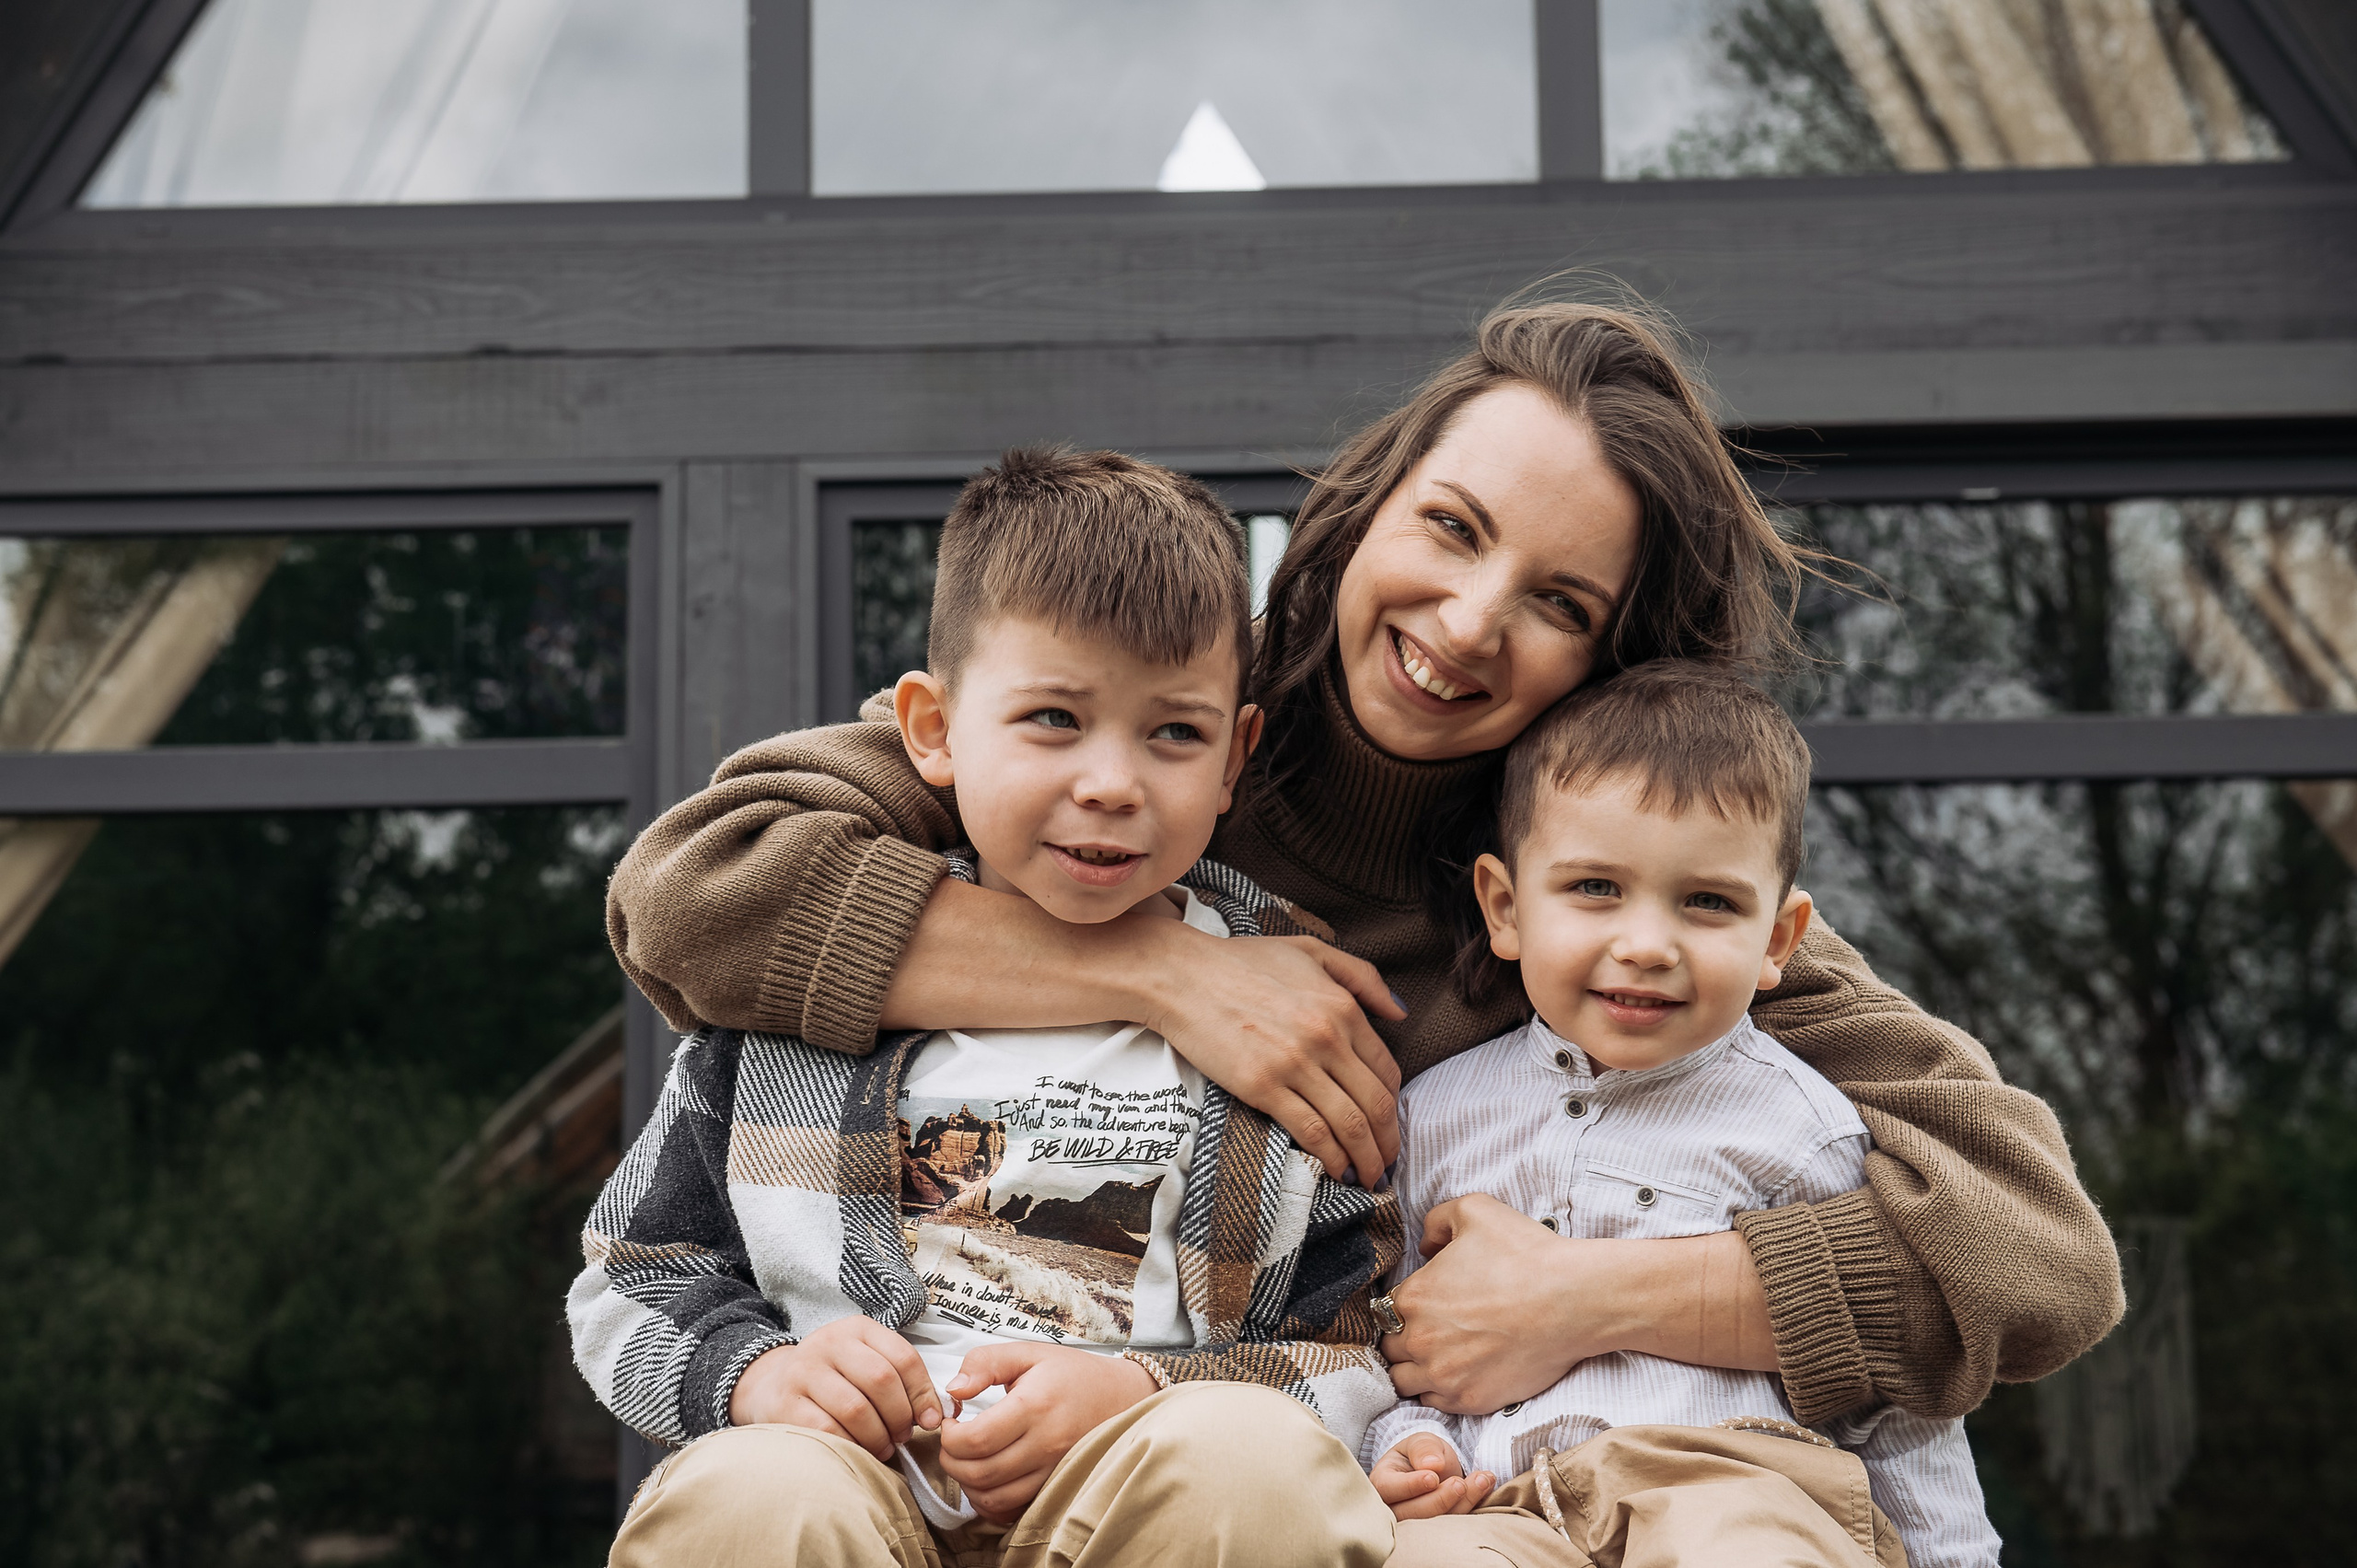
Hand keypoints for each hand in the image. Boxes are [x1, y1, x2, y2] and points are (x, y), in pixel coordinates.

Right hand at [728, 1316, 943, 1459]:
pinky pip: (827, 1430)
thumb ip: (902, 1381)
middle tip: (902, 1437)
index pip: (903, 1357)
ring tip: (883, 1447)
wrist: (772, 1385)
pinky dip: (850, 1446)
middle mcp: (829, 1342)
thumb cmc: (833, 1379)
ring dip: (878, 1437)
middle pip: (881, 1381)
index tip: (930, 1421)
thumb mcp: (866, 1363)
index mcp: (858, 1329)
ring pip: (856, 1409)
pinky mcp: (785, 1403)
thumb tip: (938, 1415)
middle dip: (900, 1417)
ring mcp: (804, 1371)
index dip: (923, 1393)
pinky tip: (857, 1451)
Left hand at [937, 1344, 1158, 1521]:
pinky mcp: (1055, 1486)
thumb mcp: (1028, 1352)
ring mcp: (1052, 1471)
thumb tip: (953, 1390)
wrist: (1121, 1397)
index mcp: (1034, 1407)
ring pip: (994, 1499)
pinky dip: (990, 1502)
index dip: (949, 1436)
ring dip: (967, 1484)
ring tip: (967, 1458)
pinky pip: (1012, 1510)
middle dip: (951, 1461)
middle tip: (952, 1441)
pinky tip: (987, 1478)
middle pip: (980, 1474)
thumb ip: (985, 1362)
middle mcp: (1045, 1444)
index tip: (949, 1422)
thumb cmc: (1072, 1374)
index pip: (977, 1439)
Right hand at [1138, 927, 1405, 1185]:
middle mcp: (1326, 1037)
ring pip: (1349, 1125)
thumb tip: (1400, 1012)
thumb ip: (1362, 977)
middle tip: (1387, 1166)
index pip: (1386, 1070)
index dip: (1394, 1107)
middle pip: (1375, 1105)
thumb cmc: (1242, 963)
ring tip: (1367, 1179)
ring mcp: (1295, 1064)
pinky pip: (1311, 1131)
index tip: (1389, 1127)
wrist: (1181, 975)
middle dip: (1387, 1144)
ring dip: (1365, 1160)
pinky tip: (1335, 1170)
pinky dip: (1331, 1157)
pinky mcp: (1262, 1086)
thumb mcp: (1310, 952)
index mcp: (1342, 1007)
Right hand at [1371, 1433, 1495, 1520]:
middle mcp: (1393, 1508)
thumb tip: (1432, 1465)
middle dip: (1439, 1499)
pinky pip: (1452, 1527)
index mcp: (1382, 1483)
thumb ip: (1423, 1448)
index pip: (1388, 1489)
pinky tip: (1484, 1484)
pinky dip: (1470, 1506)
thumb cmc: (1421, 1454)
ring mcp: (1414, 1524)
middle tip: (1459, 1483)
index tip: (1433, 1477)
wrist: (1437, 1469)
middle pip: (1411, 1514)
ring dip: (1461, 1503)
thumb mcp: (1420, 1441)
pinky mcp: (1436, 1532)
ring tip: (1482, 1478)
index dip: (1411, 1485)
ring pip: (1434, 1524)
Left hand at [1381, 1198, 1776, 1411]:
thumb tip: (1426, 1245)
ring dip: (1416, 1369)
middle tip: (1433, 1332)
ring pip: (1406, 1382)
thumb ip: (1437, 1220)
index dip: (1403, 1308)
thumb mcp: (1475, 1210)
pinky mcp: (1470, 1400)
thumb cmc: (1526, 1254)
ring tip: (1442, 1356)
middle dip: (1405, 1340)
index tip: (1425, 1307)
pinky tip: (1460, 1373)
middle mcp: (1419, 1341)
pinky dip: (1440, 1391)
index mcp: (1413, 1297)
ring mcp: (1443, 1376)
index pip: (1386, 1311)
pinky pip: (1435, 1403)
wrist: (1574, 1301)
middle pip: (1390, 1350)